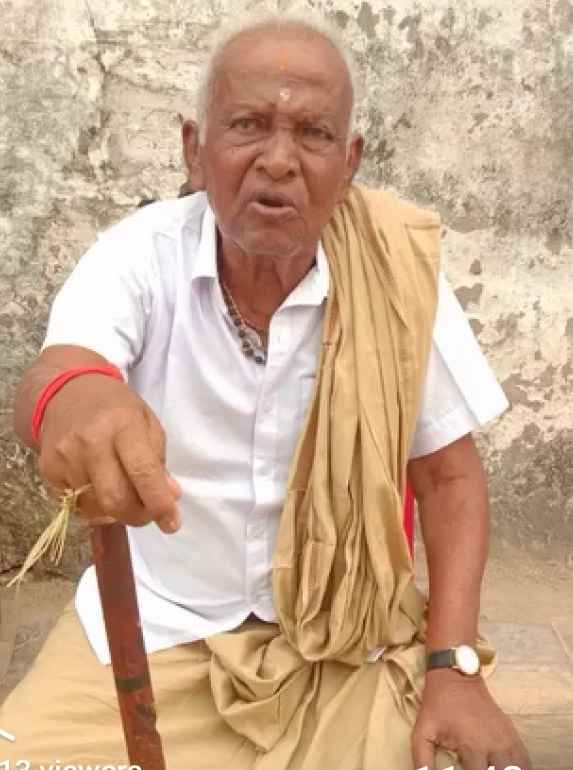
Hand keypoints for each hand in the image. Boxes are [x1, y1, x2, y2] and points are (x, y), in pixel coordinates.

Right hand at [37, 373, 181, 532]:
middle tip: (148, 513)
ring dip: (116, 512)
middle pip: (116, 499)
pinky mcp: (48, 470)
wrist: (65, 391)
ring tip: (125, 495)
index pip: (143, 472)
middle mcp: (91, 442)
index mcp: (123, 424)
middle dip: (138, 516)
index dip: (159, 503)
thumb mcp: (146, 421)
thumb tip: (169, 496)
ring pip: (95, 507)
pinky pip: (75, 504)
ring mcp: (65, 457)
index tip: (172, 523)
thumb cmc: (114, 406)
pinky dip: (94, 505)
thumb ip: (158, 460)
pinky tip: (100, 486)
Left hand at [412, 668, 531, 769]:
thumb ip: (422, 760)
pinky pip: (524, 759)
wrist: (455, 675)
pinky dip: (520, 767)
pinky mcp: (511, 731)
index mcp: (471, 746)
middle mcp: (493, 744)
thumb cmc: (437, 705)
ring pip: (517, 768)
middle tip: (479, 769)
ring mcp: (505, 737)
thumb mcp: (422, 731)